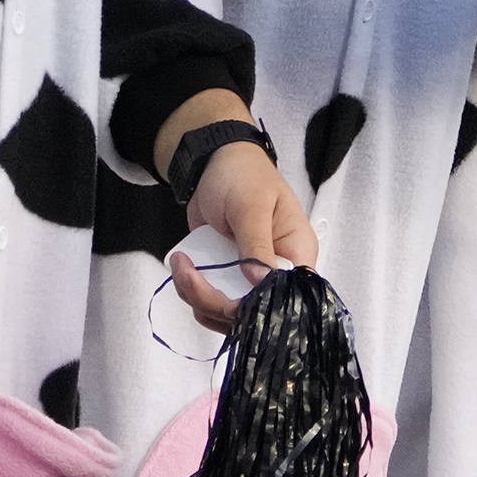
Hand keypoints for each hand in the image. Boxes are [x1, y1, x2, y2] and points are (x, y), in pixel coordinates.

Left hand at [167, 129, 323, 326]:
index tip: (231, 297)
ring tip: (181, 265)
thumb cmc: (242, 175)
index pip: (290, 297)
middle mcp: (275, 272)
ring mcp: (248, 277)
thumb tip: (260, 282)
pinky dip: (192, 293)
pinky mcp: (225, 277)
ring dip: (198, 298)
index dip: (262, 306)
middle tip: (188, 275)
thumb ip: (257, 246)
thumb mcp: (251, 206)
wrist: (212, 163)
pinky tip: (182, 266)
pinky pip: (210, 303)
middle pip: (255, 312)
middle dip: (216, 302)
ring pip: (228, 313)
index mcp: (295, 253)